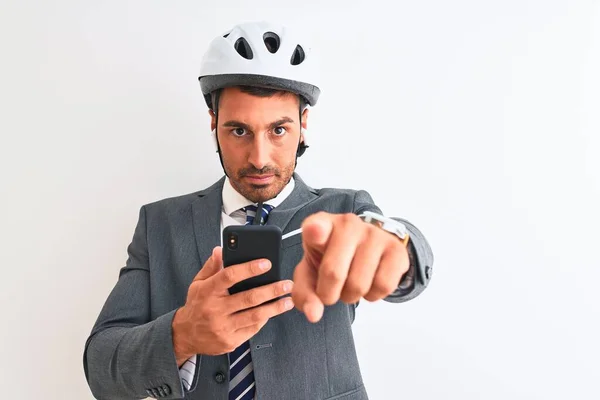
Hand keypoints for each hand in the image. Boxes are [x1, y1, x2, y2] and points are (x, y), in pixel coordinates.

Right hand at [172, 247, 293, 364]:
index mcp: (207, 291)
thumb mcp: (198, 283)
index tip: (266, 263)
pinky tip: (272, 311)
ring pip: (255, 316)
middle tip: (286, 284)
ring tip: (287, 300)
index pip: (230, 276)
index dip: (249, 269)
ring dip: (274, 308)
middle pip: (248, 298)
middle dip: (271, 290)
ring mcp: (223, 327)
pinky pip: (252, 329)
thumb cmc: (196, 305)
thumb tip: (220, 250)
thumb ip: (211, 266)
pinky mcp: (230, 341)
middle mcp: (215, 310)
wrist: (186, 335)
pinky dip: (264, 319)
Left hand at [292, 212, 408, 322]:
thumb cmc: (330, 259)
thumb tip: (314, 314)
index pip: (316, 226)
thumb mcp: (309, 273)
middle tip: (331, 291)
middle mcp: (348, 224)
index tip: (315, 232)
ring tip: (350, 283)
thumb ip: (304, 293)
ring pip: (359, 284)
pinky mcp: (396, 249)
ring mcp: (375, 234)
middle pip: (334, 273)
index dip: (315, 231)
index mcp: (321, 225)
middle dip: (329, 294)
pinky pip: (384, 286)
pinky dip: (373, 295)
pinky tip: (369, 283)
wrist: (362, 248)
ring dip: (351, 296)